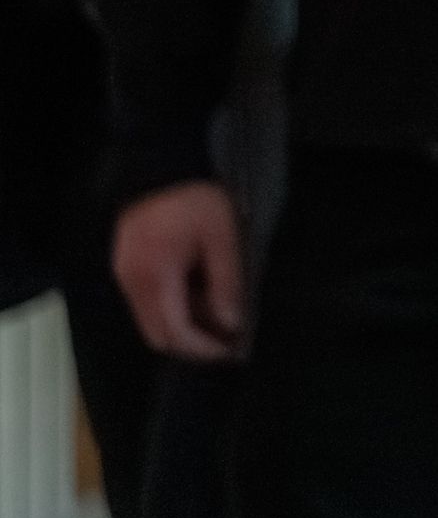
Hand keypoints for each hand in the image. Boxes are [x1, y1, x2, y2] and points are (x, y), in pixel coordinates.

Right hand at [113, 180, 247, 361]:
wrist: (164, 166)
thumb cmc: (197, 199)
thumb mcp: (223, 237)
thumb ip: (226, 283)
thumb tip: (232, 323)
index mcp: (155, 277)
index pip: (175, 332)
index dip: (203, 348)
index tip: (231, 351)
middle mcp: (132, 284)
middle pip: (157, 335)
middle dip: (192, 345)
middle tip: (227, 342)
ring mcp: (124, 276)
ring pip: (151, 322)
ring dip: (183, 328)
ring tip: (220, 321)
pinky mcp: (126, 268)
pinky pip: (147, 304)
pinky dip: (173, 310)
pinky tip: (201, 300)